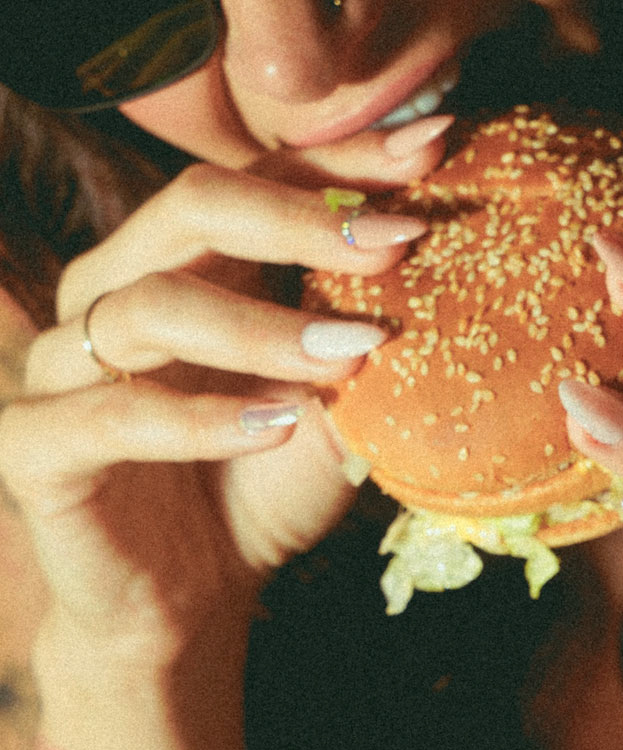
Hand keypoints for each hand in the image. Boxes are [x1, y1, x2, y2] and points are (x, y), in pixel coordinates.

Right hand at [0, 131, 444, 648]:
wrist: (192, 599)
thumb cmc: (268, 484)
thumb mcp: (340, 401)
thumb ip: (370, 328)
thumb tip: (453, 250)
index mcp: (186, 258)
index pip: (259, 174)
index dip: (344, 161)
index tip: (434, 150)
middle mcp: (115, 288)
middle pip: (193, 204)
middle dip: (303, 221)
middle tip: (396, 245)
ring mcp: (63, 363)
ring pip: (150, 305)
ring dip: (262, 328)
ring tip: (350, 359)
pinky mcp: (33, 446)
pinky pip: (110, 416)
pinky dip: (201, 421)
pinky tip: (275, 428)